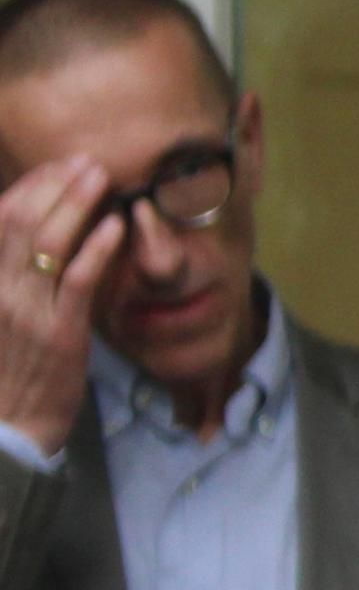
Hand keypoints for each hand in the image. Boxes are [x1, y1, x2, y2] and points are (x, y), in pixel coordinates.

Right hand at [0, 155, 118, 455]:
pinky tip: (116, 225)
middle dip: (55, 184)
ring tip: (102, 178)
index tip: (59, 167)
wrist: (6, 427)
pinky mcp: (59, 332)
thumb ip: (10, 274)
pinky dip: (97, 247)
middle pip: (20, 219)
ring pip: (48, 241)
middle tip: (87, 162)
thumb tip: (33, 234)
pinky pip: (79, 280)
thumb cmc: (4, 367)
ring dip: (77, 203)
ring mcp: (25, 309)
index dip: (31, 187)